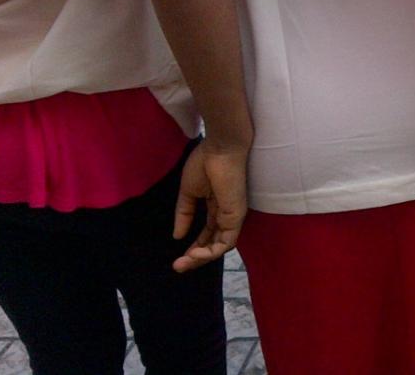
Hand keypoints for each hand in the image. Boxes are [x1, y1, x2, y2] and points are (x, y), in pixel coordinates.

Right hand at [172, 139, 248, 272]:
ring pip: (220, 246)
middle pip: (213, 243)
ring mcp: (233, 216)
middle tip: (178, 267)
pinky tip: (195, 254)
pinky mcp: (237, 215)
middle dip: (196, 258)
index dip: (194, 247)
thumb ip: (184, 214)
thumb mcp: (189, 192)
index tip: (178, 259)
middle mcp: (226, 214)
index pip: (207, 233)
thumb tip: (177, 235)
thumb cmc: (206, 162)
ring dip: (201, 258)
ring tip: (184, 263)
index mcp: (215, 206)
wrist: (220, 147)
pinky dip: (211, 252)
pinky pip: (227, 241)